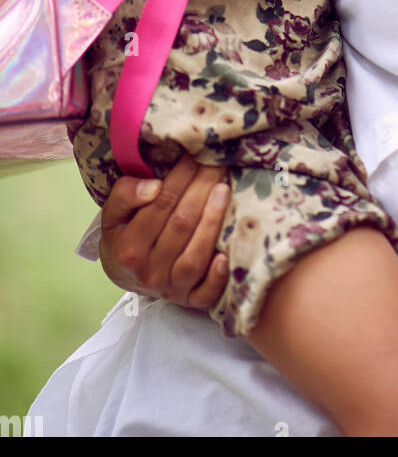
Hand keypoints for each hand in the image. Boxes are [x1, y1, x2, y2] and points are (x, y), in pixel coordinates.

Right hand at [99, 154, 230, 310]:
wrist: (124, 274)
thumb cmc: (123, 235)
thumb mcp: (112, 215)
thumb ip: (125, 195)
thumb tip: (153, 186)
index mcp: (127, 249)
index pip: (160, 205)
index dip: (180, 178)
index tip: (194, 155)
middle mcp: (148, 272)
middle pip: (181, 225)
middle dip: (201, 189)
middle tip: (216, 163)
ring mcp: (171, 289)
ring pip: (195, 256)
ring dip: (213, 220)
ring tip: (225, 189)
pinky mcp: (190, 300)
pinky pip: (206, 293)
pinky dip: (217, 276)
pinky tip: (226, 254)